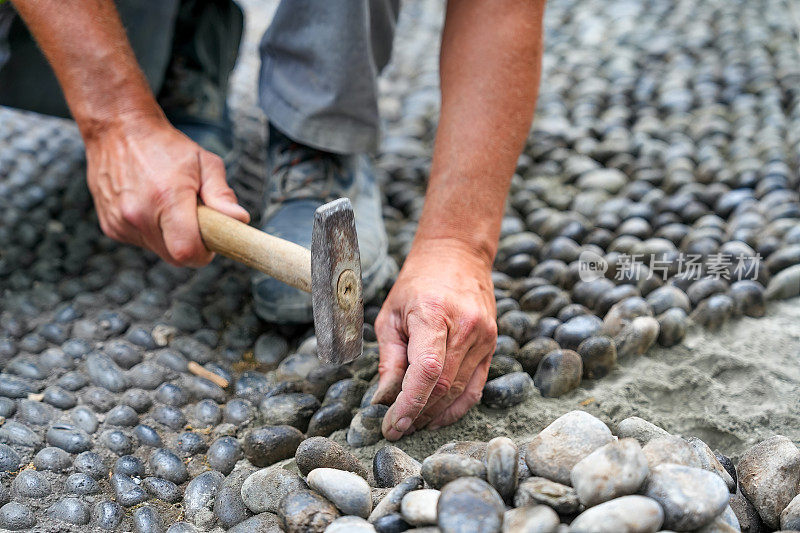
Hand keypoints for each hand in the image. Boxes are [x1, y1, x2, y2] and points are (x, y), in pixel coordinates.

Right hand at [85, 113, 249, 266]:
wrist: (118, 130)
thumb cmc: (167, 146)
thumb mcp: (204, 162)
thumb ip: (222, 194)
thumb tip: (239, 220)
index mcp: (166, 198)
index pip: (187, 251)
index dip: (204, 253)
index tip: (212, 241)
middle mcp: (138, 214)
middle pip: (175, 256)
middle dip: (191, 245)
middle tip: (196, 220)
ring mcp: (120, 222)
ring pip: (158, 250)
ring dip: (171, 237)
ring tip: (170, 206)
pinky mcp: (110, 226)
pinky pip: (141, 242)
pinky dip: (152, 231)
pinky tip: (151, 206)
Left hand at [372, 239, 497, 440]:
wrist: (457, 255)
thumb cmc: (416, 284)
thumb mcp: (391, 316)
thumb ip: (389, 360)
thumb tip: (384, 401)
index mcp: (434, 313)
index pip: (427, 371)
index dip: (409, 404)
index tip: (391, 426)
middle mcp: (465, 326)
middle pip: (444, 386)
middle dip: (417, 414)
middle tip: (396, 428)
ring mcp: (484, 336)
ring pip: (460, 391)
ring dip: (434, 414)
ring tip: (412, 425)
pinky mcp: (492, 344)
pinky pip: (476, 388)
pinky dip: (456, 408)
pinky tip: (436, 418)